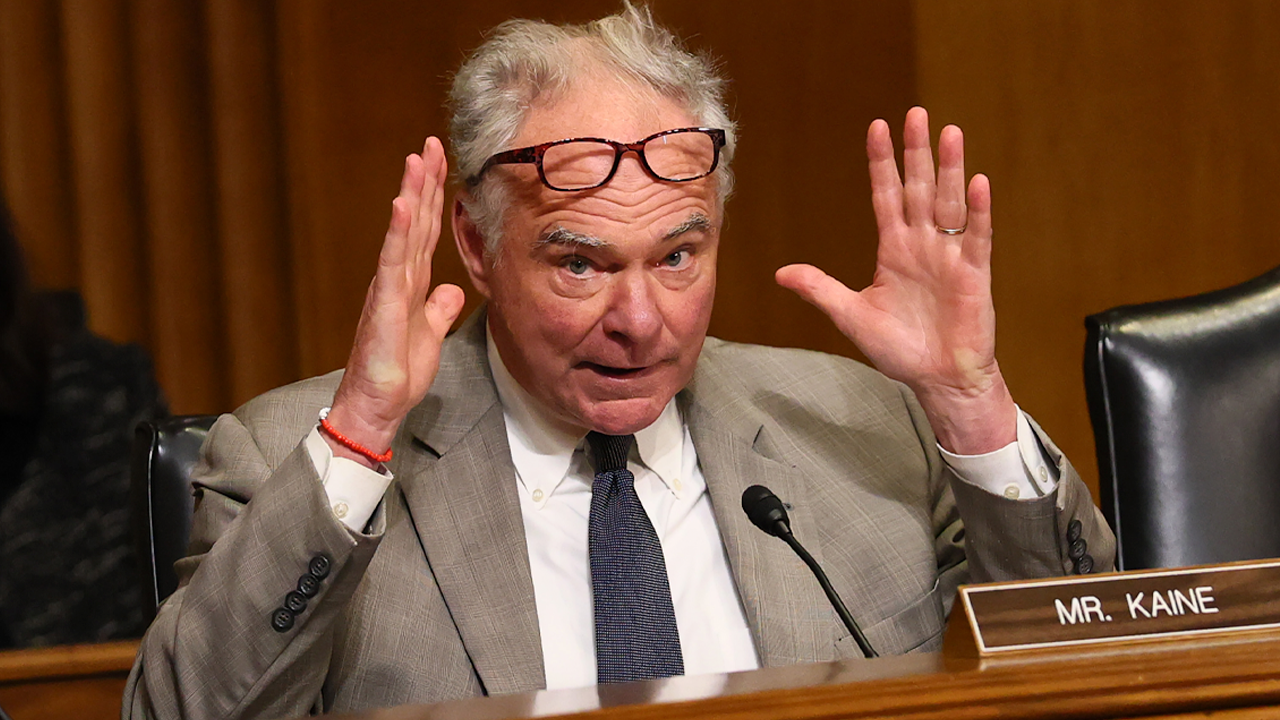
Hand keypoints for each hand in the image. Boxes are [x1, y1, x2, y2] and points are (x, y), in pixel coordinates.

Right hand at [326, 137, 465, 466]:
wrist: (378, 405)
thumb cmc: (398, 373)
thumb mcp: (431, 335)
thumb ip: (439, 309)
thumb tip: (451, 291)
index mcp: (410, 282)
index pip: (424, 230)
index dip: (433, 196)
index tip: (441, 162)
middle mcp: (398, 277)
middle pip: (414, 220)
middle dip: (425, 181)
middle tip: (431, 143)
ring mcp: (389, 287)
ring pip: (403, 232)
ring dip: (411, 194)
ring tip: (417, 159)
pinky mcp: (384, 304)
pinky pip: (392, 262)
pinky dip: (397, 232)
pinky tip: (401, 205)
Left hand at [776, 107, 1014, 453]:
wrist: (937, 379)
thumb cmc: (900, 349)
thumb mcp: (851, 316)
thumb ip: (820, 290)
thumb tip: (781, 273)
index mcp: (893, 250)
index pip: (886, 195)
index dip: (882, 163)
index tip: (877, 127)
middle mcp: (922, 245)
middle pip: (918, 189)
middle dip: (916, 152)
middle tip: (916, 115)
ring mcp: (949, 256)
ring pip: (949, 203)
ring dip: (949, 169)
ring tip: (949, 133)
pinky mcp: (974, 274)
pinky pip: (977, 236)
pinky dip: (978, 211)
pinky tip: (977, 183)